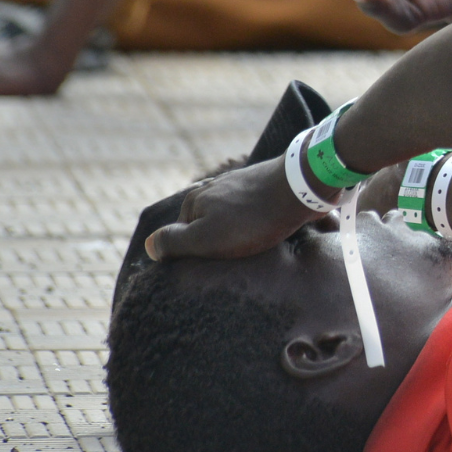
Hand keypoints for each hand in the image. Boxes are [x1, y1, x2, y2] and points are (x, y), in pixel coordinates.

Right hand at [144, 157, 324, 260]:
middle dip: (220, 243)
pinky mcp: (267, 187)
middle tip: (238, 259)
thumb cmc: (253, 218)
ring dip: (243, 234)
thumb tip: (149, 247)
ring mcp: (241, 185)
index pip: (182, 236)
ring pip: (233, 219)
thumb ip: (174, 242)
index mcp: (194, 200)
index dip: (196, 255)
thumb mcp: (205, 237)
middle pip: (209, 226)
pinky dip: (261, 225)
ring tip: (257, 246)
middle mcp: (214, 188)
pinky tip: (272, 233)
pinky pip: (256, 212)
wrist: (302, 187)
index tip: (214, 266)